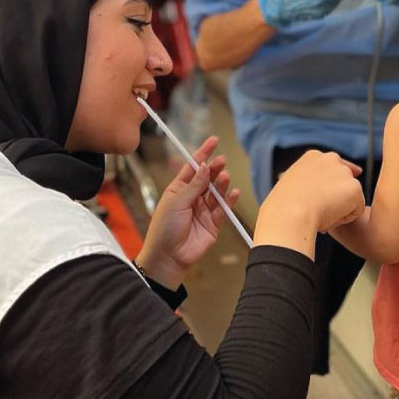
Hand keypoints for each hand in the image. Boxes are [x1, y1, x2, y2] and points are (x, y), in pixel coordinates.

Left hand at [137, 136, 239, 286]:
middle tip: (221, 161)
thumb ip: (194, 185)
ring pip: (217, 192)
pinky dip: (230, 201)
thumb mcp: (176, 202)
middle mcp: (192, 198)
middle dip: (215, 168)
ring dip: (222, 183)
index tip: (213, 141)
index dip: (203, 153)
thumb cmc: (164, 229)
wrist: (168, 257)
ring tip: (224, 176)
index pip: (193, 167)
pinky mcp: (214, 224)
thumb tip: (205, 167)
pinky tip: (234, 193)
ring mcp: (204, 211)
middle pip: (207, 178)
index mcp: (178, 190)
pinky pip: (224, 209)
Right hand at [254, 151, 364, 256]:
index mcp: (313, 157)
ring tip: (321, 216)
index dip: (336, 180)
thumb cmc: (284, 206)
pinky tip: (330, 219)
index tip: (338, 188)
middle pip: (345, 180)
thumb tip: (312, 192)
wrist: (291, 212)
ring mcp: (344, 172)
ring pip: (351, 197)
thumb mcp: (291, 187)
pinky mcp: (354, 188)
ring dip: (340, 209)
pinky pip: (357, 210)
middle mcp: (331, 159)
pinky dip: (345, 219)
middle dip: (340, 195)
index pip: (333, 164)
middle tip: (323, 211)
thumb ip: (305, 183)